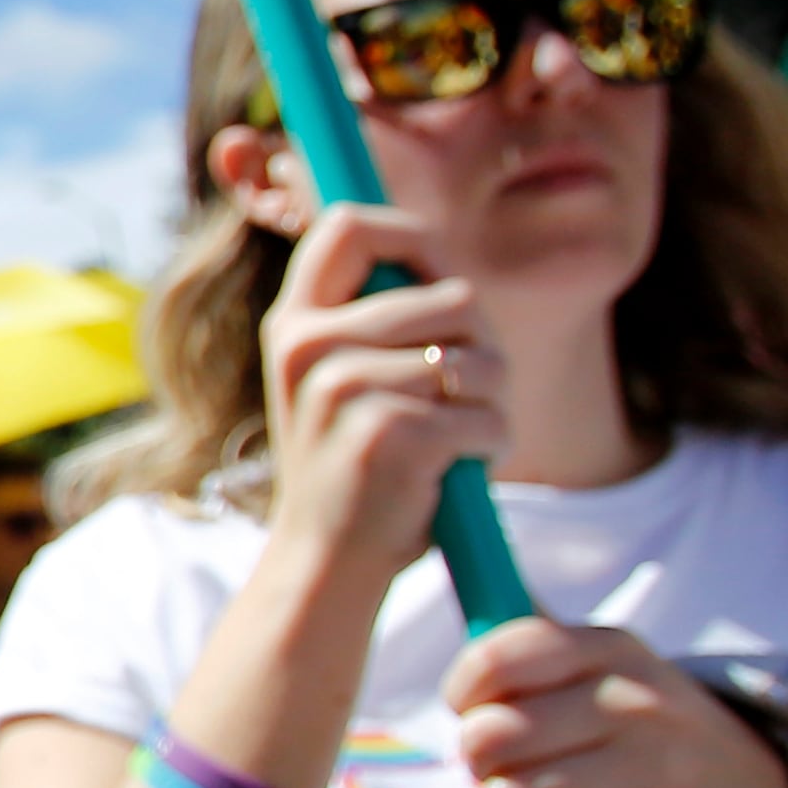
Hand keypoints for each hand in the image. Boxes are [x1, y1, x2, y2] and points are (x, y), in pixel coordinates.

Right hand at [259, 202, 506, 581]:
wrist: (326, 561)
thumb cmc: (349, 464)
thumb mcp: (333, 377)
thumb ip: (370, 317)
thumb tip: (430, 243)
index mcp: (295, 324)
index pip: (350, 226)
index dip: (411, 235)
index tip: (437, 272)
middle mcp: (310, 348)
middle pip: (454, 297)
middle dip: (484, 346)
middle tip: (463, 393)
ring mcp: (346, 391)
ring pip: (480, 360)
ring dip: (493, 402)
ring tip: (458, 435)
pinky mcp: (393, 434)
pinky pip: (486, 416)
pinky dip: (490, 445)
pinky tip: (456, 470)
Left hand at [446, 621, 787, 787]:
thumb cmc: (647, 723)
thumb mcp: (607, 665)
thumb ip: (534, 641)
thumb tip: (461, 581)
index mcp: (611, 647)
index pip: (497, 659)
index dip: (463, 691)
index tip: (470, 707)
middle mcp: (634, 701)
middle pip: (493, 736)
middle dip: (476, 759)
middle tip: (497, 764)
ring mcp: (654, 768)